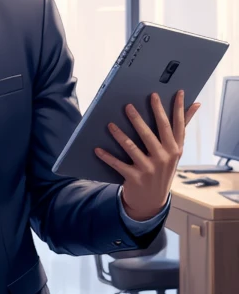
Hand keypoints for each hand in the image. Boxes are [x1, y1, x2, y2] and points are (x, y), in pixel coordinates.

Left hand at [95, 90, 200, 221]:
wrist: (152, 201)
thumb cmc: (162, 169)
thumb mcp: (174, 152)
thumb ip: (181, 128)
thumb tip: (196, 104)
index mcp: (175, 149)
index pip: (178, 125)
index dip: (178, 108)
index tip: (177, 92)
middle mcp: (165, 157)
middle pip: (152, 133)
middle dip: (140, 118)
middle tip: (129, 105)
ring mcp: (150, 168)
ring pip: (132, 147)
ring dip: (119, 135)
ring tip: (110, 124)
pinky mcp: (135, 177)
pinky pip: (118, 164)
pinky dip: (107, 156)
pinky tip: (97, 149)